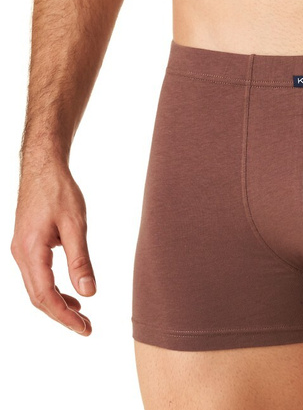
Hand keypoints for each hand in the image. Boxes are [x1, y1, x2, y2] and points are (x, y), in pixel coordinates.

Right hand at [11, 159, 95, 334]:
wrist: (43, 166)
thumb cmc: (59, 190)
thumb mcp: (75, 224)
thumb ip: (80, 260)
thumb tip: (89, 292)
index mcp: (30, 251)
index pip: (45, 296)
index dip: (64, 317)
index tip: (84, 329)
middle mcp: (20, 254)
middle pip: (38, 296)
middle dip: (61, 314)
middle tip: (86, 327)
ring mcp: (21, 249)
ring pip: (36, 286)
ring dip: (57, 302)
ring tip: (81, 313)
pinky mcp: (26, 243)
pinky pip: (37, 274)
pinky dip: (52, 287)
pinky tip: (70, 291)